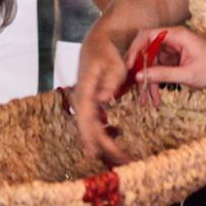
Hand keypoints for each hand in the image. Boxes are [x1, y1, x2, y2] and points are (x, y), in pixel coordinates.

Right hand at [74, 27, 132, 164]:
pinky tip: (115, 138)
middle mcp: (81, 101)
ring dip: (105, 144)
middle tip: (123, 162)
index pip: (88, 122)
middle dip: (105, 148)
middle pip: (89, 131)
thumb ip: (111, 81)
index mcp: (85, 93)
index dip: (98, 140)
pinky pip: (95, 123)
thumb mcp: (114, 63)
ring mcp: (85, 103)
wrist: (97, 42)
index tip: (110, 154)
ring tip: (120, 158)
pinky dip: (105, 133)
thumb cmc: (107, 52)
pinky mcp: (91, 104)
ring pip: (91, 130)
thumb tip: (104, 100)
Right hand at [133, 26, 205, 92]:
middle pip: (146, 52)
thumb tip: (139, 76)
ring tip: (147, 101)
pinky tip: (156, 99)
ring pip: (151, 64)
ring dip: (148, 82)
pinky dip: (156, 83)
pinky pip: (159, 70)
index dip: (134, 49)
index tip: (129, 67)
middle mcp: (171, 40)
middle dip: (140, 72)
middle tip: (135, 89)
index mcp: (175, 35)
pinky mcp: (173, 60)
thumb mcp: (188, 74)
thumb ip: (163, 74)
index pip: (147, 36)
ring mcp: (171, 50)